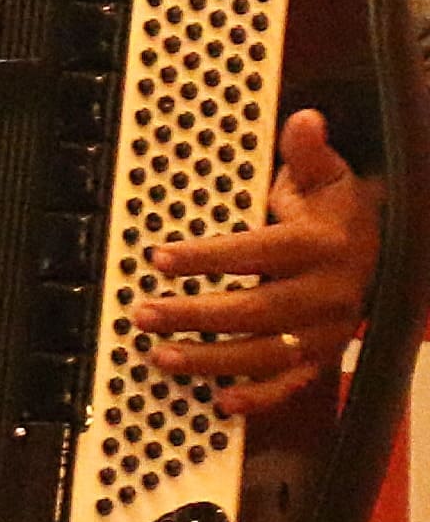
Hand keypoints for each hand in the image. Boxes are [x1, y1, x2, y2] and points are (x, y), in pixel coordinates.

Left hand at [137, 108, 379, 418]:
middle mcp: (328, 293)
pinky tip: (221, 403)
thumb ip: (308, 153)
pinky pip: (293, 385)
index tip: (159, 258)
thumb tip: (304, 118)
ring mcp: (327, 331)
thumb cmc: (335, 212)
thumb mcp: (326, 176)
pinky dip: (260, 399)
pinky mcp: (323, 358)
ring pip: (267, 353)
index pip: (259, 251)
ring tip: (157, 355)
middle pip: (257, 309)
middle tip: (141, 314)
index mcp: (323, 245)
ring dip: (211, 360)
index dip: (208, 256)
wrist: (380, 250)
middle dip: (195, 314)